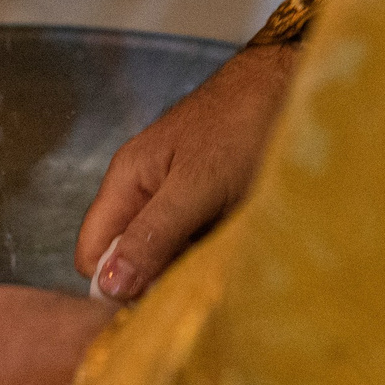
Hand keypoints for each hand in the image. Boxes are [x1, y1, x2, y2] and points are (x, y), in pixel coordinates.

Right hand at [73, 42, 297, 301]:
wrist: (293, 83)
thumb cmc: (242, 123)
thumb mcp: (196, 185)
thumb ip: (152, 234)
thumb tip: (108, 287)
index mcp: (126, 181)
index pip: (92, 254)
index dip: (113, 284)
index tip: (152, 301)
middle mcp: (145, 192)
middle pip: (129, 259)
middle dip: (155, 280)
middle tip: (197, 283)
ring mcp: (178, 198)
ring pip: (167, 255)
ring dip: (189, 268)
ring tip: (224, 263)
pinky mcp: (211, 203)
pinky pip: (199, 243)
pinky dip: (214, 252)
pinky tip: (239, 248)